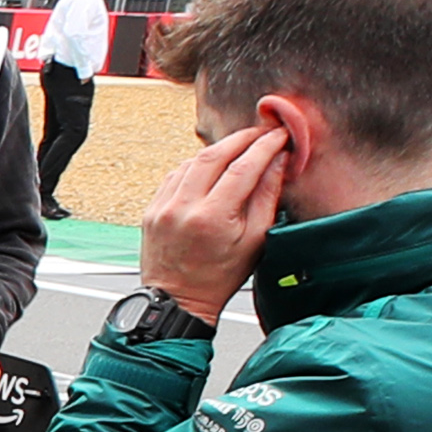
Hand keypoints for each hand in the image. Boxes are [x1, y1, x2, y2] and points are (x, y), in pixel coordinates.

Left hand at [139, 121, 287, 322]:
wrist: (177, 299)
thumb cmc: (220, 276)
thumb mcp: (255, 239)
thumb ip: (266, 196)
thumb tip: (277, 160)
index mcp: (212, 217)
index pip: (244, 167)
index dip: (265, 146)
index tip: (280, 135)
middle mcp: (182, 207)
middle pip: (214, 155)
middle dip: (242, 139)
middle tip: (262, 132)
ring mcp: (162, 207)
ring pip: (192, 162)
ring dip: (218, 150)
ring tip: (241, 147)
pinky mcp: (151, 209)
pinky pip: (175, 175)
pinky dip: (196, 165)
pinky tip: (212, 166)